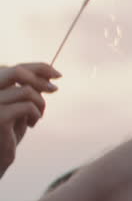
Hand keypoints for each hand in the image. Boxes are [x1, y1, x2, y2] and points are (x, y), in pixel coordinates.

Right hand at [0, 63, 59, 178]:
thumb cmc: (6, 133)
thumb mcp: (18, 107)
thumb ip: (27, 90)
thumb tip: (49, 74)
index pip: (12, 67)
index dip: (36, 67)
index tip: (56, 74)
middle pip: (16, 71)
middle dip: (41, 77)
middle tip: (55, 89)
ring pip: (27, 90)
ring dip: (40, 103)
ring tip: (37, 116)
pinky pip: (28, 106)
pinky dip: (36, 114)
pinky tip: (31, 124)